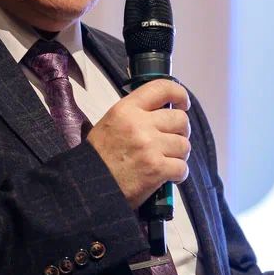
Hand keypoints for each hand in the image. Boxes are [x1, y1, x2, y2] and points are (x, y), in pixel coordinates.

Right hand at [87, 79, 190, 208]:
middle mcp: (140, 124)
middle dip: (181, 131)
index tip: (183, 103)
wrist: (89, 185)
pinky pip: (182, 167)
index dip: (179, 94)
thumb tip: (163, 111)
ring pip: (184, 145)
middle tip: (172, 140)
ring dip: (178, 154)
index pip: (162, 88)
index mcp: (127, 109)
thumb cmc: (99, 157)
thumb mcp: (111, 122)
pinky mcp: (157, 168)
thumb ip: (136, 113)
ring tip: (166, 160)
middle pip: (180, 119)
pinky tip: (168, 176)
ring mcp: (150, 147)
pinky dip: (178, 174)